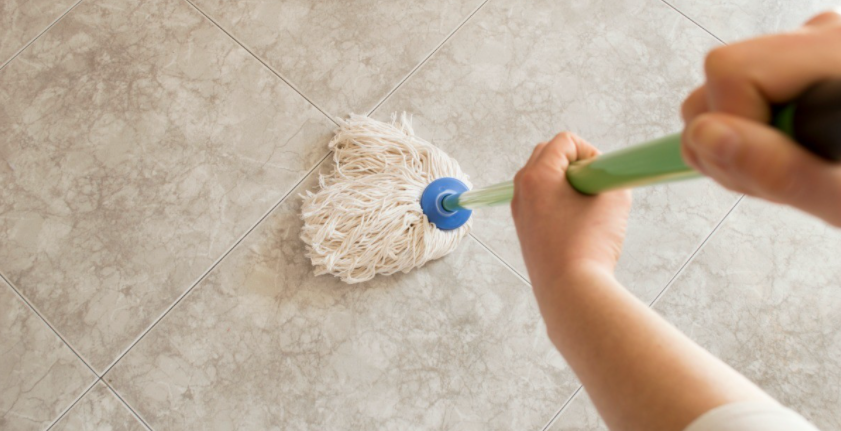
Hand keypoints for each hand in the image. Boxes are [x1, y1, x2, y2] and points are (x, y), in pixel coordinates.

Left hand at [512, 132, 631, 291]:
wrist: (571, 290)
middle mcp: (522, 189)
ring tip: (587, 206)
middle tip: (594, 184)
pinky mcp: (524, 229)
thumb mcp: (615, 199)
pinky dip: (558, 201)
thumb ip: (611, 176)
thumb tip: (607, 175)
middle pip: (547, 154)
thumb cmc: (590, 246)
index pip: (563, 141)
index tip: (601, 174)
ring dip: (566, 182)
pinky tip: (577, 223)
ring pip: (543, 179)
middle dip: (574, 163)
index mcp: (537, 175)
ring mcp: (520, 210)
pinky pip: (541, 201)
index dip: (589, 151)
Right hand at [681, 10, 840, 226]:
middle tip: (781, 179)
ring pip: (734, 84)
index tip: (762, 171)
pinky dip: (763, 130)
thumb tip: (705, 137)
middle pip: (725, 72)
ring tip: (799, 171)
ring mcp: (823, 48)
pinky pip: (758, 91)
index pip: (731, 71)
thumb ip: (777, 169)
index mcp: (835, 59)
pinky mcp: (818, 64)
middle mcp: (826, 39)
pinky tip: (803, 154)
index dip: (730, 128)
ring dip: (746, 137)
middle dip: (731, 135)